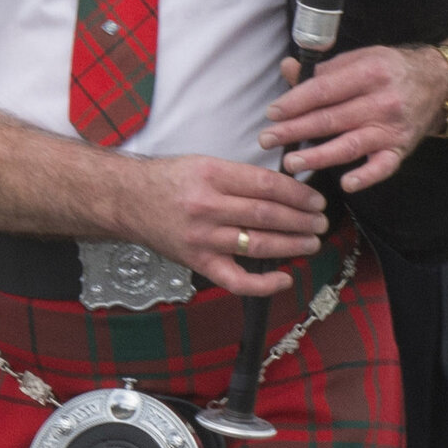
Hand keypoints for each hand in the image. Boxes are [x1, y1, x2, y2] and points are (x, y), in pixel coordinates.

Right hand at [117, 152, 330, 298]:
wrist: (127, 200)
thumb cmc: (168, 180)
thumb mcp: (204, 163)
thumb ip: (240, 177)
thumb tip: (285, 190)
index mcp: (212, 175)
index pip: (267, 185)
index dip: (297, 194)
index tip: (315, 200)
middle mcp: (207, 207)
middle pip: (267, 215)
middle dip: (301, 220)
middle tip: (320, 222)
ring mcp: (203, 238)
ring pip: (258, 244)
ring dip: (292, 245)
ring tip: (311, 242)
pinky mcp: (198, 262)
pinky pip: (236, 280)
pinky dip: (264, 283)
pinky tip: (284, 278)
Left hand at [260, 46, 442, 190]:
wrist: (437, 84)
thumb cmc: (390, 70)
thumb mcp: (360, 58)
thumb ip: (325, 69)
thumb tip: (288, 69)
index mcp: (369, 73)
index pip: (324, 90)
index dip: (295, 102)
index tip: (273, 113)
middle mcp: (382, 101)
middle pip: (331, 119)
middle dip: (295, 131)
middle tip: (267, 140)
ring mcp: (392, 128)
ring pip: (350, 145)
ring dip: (318, 156)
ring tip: (292, 163)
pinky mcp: (401, 149)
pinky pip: (383, 167)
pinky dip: (366, 177)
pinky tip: (346, 184)